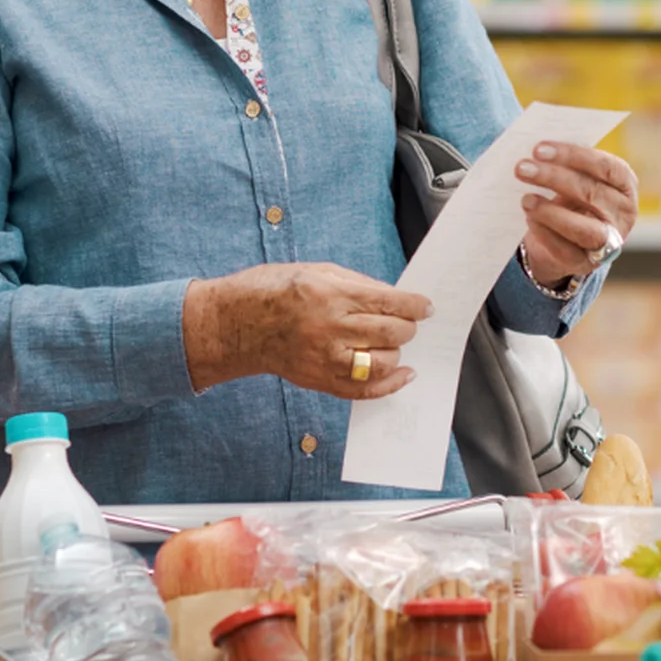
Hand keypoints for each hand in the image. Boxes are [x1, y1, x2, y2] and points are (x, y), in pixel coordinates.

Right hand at [183, 263, 432, 399]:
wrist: (235, 323)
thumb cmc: (272, 290)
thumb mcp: (316, 270)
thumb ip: (357, 284)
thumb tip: (392, 297)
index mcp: (331, 294)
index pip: (389, 303)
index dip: (415, 306)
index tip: (426, 307)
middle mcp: (330, 328)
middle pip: (390, 333)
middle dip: (408, 328)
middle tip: (409, 323)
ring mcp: (324, 358)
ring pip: (381, 363)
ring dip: (396, 353)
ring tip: (394, 344)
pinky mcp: (318, 379)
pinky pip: (362, 390)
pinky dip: (387, 385)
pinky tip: (401, 375)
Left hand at [515, 143, 638, 286]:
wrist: (564, 238)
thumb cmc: (569, 197)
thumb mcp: (573, 179)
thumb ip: (564, 165)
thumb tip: (535, 153)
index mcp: (624, 184)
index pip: (606, 167)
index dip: (573, 156)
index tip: (539, 149)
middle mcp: (623, 213)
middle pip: (592, 193)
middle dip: (554, 178)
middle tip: (522, 168)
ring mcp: (609, 241)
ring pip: (584, 227)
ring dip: (550, 212)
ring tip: (525, 199)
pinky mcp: (586, 263)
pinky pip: (566, 249)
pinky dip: (546, 233)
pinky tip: (530, 218)